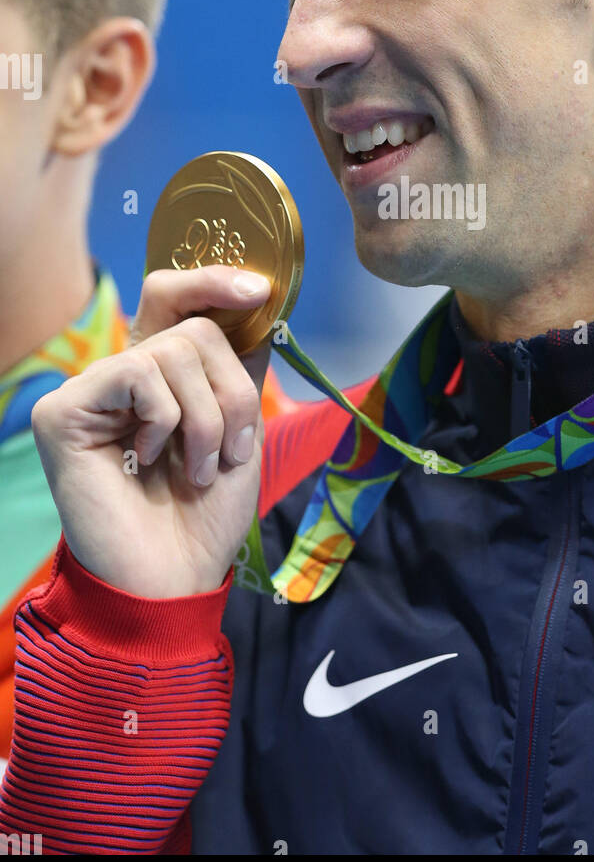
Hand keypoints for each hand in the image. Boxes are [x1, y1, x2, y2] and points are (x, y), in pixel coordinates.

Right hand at [30, 266, 273, 597]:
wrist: (174, 580)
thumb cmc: (204, 515)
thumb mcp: (240, 430)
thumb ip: (241, 366)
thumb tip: (259, 301)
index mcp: (162, 377)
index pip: (178, 298)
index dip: (214, 281)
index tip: (260, 291)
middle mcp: (123, 376)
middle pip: (192, 324)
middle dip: (232, 388)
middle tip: (234, 448)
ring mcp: (91, 390)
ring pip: (175, 350)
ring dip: (209, 417)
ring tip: (197, 469)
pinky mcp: (63, 410)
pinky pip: (137, 373)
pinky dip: (166, 419)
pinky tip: (146, 460)